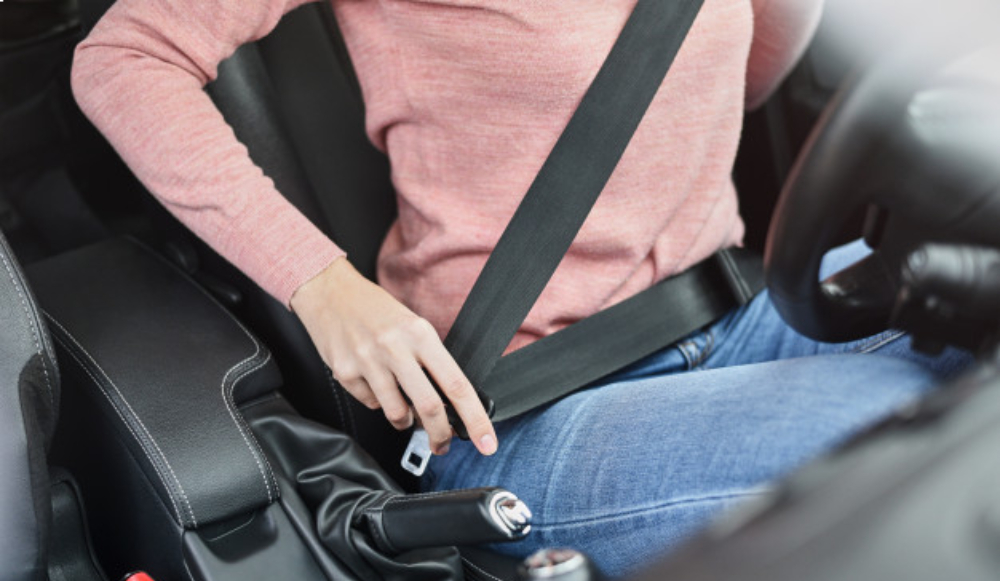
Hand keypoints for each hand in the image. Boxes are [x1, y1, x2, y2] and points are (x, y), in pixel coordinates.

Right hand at [290, 258, 497, 455]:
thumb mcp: (412, 326)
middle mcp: (394, 347)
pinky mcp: (344, 373)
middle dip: (440, 434)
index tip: (487, 442)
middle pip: (429, 407)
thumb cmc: (375, 310)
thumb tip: (449, 403)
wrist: (329, 291)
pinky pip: (370, 404)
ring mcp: (367, 361)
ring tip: (404, 408)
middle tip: (442, 444)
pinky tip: (374, 382)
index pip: (456, 384)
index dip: (475, 418)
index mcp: (420, 334)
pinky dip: (378, 402)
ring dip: (405, 421)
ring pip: (397, 413)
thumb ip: (430, 361)